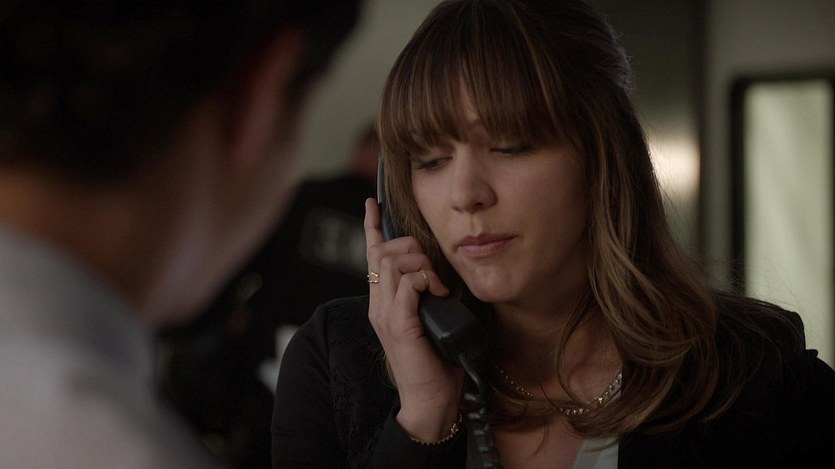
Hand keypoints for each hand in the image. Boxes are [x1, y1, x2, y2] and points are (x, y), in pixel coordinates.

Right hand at [364, 198, 464, 441]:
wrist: (430, 402)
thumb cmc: (437, 363)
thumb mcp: (432, 319)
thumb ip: (428, 296)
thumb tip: (442, 275)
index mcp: (383, 302)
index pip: (372, 256)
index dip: (372, 227)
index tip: (373, 204)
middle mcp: (378, 304)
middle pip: (384, 251)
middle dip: (411, 247)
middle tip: (434, 270)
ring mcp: (385, 314)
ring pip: (393, 261)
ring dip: (421, 264)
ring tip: (438, 287)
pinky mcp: (398, 325)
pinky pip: (407, 284)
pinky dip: (425, 280)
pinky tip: (437, 295)